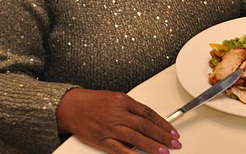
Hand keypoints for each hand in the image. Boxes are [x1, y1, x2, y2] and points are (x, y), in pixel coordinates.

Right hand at [57, 88, 180, 153]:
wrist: (70, 106)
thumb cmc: (92, 101)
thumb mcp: (115, 98)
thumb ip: (131, 109)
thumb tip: (147, 121)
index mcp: (123, 101)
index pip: (148, 113)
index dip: (163, 123)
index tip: (172, 131)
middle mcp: (118, 113)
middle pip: (145, 126)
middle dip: (162, 135)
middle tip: (174, 142)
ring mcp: (109, 127)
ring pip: (135, 137)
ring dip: (151, 146)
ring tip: (164, 151)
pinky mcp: (101, 139)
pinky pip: (118, 148)